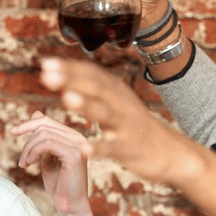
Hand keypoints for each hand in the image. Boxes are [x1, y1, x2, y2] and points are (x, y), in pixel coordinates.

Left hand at [10, 111, 89, 215]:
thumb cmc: (58, 185)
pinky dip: (33, 152)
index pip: (47, 121)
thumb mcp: (46, 157)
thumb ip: (43, 139)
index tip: (12, 131)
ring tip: (24, 164)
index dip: (28, 124)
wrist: (69, 207)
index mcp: (73, 137)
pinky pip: (48, 143)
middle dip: (26, 140)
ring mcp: (79, 145)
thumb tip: (36, 113)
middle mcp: (79, 138)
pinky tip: (29, 164)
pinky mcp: (75, 155)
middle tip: (21, 160)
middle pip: (44, 124)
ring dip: (28, 149)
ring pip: (44, 134)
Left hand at [39, 57, 179, 181]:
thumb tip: (60, 76)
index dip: (70, 67)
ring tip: (65, 98)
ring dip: (86, 105)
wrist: (169, 153)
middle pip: (96, 88)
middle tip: (46, 75)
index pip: (92, 74)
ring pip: (105, 113)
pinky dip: (99, 148)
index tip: (45, 63)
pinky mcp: (129, 148)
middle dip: (72, 80)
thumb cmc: (133, 125)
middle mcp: (121, 104)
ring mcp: (126, 125)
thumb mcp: (115, 102)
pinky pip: (113, 147)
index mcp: (116, 91)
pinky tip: (84, 149)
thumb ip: (91, 90)